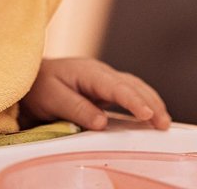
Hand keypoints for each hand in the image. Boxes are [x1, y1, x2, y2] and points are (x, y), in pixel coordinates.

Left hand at [21, 57, 170, 130]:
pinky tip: (151, 115)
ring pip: (135, 87)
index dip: (133, 100)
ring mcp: (105, 80)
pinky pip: (130, 93)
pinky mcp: (106, 90)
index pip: (115, 86)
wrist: (33, 79)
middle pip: (132, 85)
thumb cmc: (39, 86)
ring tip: (163, 122)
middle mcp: (101, 73)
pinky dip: (144, 102)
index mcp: (88, 72)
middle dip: (150, 103)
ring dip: (151, 102)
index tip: (147, 114)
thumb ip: (75, 108)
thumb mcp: (51, 97)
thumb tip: (101, 122)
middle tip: (163, 124)